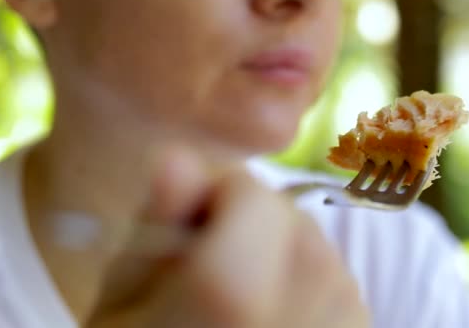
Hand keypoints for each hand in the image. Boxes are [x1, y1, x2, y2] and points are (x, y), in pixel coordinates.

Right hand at [86, 147, 369, 327]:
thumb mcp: (123, 304)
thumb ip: (158, 226)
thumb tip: (177, 156)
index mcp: (234, 300)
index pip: (251, 195)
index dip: (214, 195)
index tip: (188, 225)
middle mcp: (307, 309)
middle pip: (283, 213)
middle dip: (242, 224)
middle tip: (205, 280)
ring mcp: (345, 324)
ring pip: (308, 239)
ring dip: (272, 251)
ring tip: (236, 311)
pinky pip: (331, 273)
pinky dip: (300, 281)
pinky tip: (270, 322)